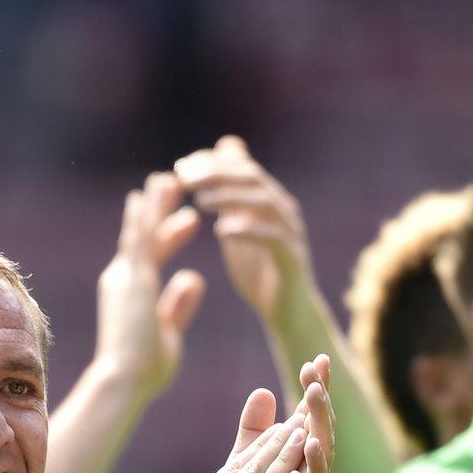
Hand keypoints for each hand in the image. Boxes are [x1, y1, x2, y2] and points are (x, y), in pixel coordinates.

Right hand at [94, 173, 204, 399]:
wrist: (124, 380)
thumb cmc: (144, 368)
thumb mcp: (170, 331)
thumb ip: (180, 304)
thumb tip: (194, 277)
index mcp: (131, 293)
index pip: (150, 255)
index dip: (163, 232)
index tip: (176, 213)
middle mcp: (123, 279)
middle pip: (142, 236)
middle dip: (155, 209)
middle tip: (167, 181)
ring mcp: (126, 278)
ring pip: (140, 232)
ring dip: (154, 205)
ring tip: (166, 179)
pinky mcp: (133, 280)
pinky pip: (140, 240)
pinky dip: (145, 216)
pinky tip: (148, 196)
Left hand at [174, 135, 321, 324]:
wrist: (286, 310)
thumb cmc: (258, 268)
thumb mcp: (239, 227)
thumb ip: (228, 197)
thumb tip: (214, 164)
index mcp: (267, 200)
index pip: (241, 165)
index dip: (212, 162)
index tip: (180, 168)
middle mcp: (282, 209)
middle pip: (252, 176)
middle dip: (217, 173)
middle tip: (185, 179)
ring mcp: (290, 232)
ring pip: (265, 202)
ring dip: (230, 197)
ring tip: (199, 202)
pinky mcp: (292, 258)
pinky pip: (274, 238)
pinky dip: (249, 231)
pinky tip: (222, 232)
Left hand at [240, 355, 335, 472]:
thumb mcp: (250, 468)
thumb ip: (255, 433)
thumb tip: (263, 391)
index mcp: (295, 462)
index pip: (307, 418)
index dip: (313, 391)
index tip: (315, 360)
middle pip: (319, 430)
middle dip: (320, 400)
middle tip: (318, 369)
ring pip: (321, 456)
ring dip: (321, 425)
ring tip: (316, 397)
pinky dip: (315, 466)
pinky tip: (314, 444)